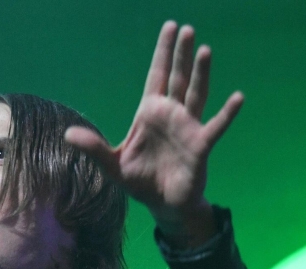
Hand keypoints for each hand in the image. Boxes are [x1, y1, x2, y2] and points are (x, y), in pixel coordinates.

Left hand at [65, 21, 242, 245]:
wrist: (163, 205)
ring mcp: (187, 128)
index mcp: (149, 114)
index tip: (170, 27)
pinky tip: (238, 97)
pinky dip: (227, 113)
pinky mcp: (200, 146)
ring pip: (196, 94)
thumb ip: (93, 148)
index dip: (162, 53)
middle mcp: (170, 115)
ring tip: (205, 50)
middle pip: (177, 78)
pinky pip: (215, 126)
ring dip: (201, 73)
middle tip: (187, 29)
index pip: (157, 76)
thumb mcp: (111, 165)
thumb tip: (67, 135)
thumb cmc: (139, 181)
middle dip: (181, 54)